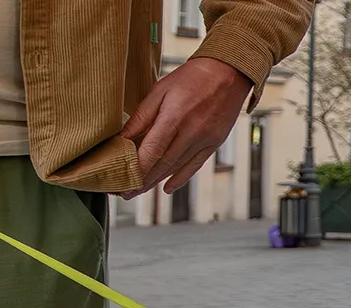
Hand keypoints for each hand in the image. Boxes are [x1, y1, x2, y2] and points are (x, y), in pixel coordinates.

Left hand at [120, 58, 250, 196]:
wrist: (229, 73)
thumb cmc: (191, 77)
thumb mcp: (161, 90)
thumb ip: (142, 116)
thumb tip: (123, 137)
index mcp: (175, 116)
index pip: (152, 149)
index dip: (136, 168)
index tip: (121, 180)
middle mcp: (191, 132)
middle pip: (163, 164)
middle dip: (141, 181)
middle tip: (124, 192)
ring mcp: (204, 140)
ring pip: (176, 168)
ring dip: (156, 182)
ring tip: (138, 191)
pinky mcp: (213, 144)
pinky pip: (194, 166)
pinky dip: (179, 179)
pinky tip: (166, 188)